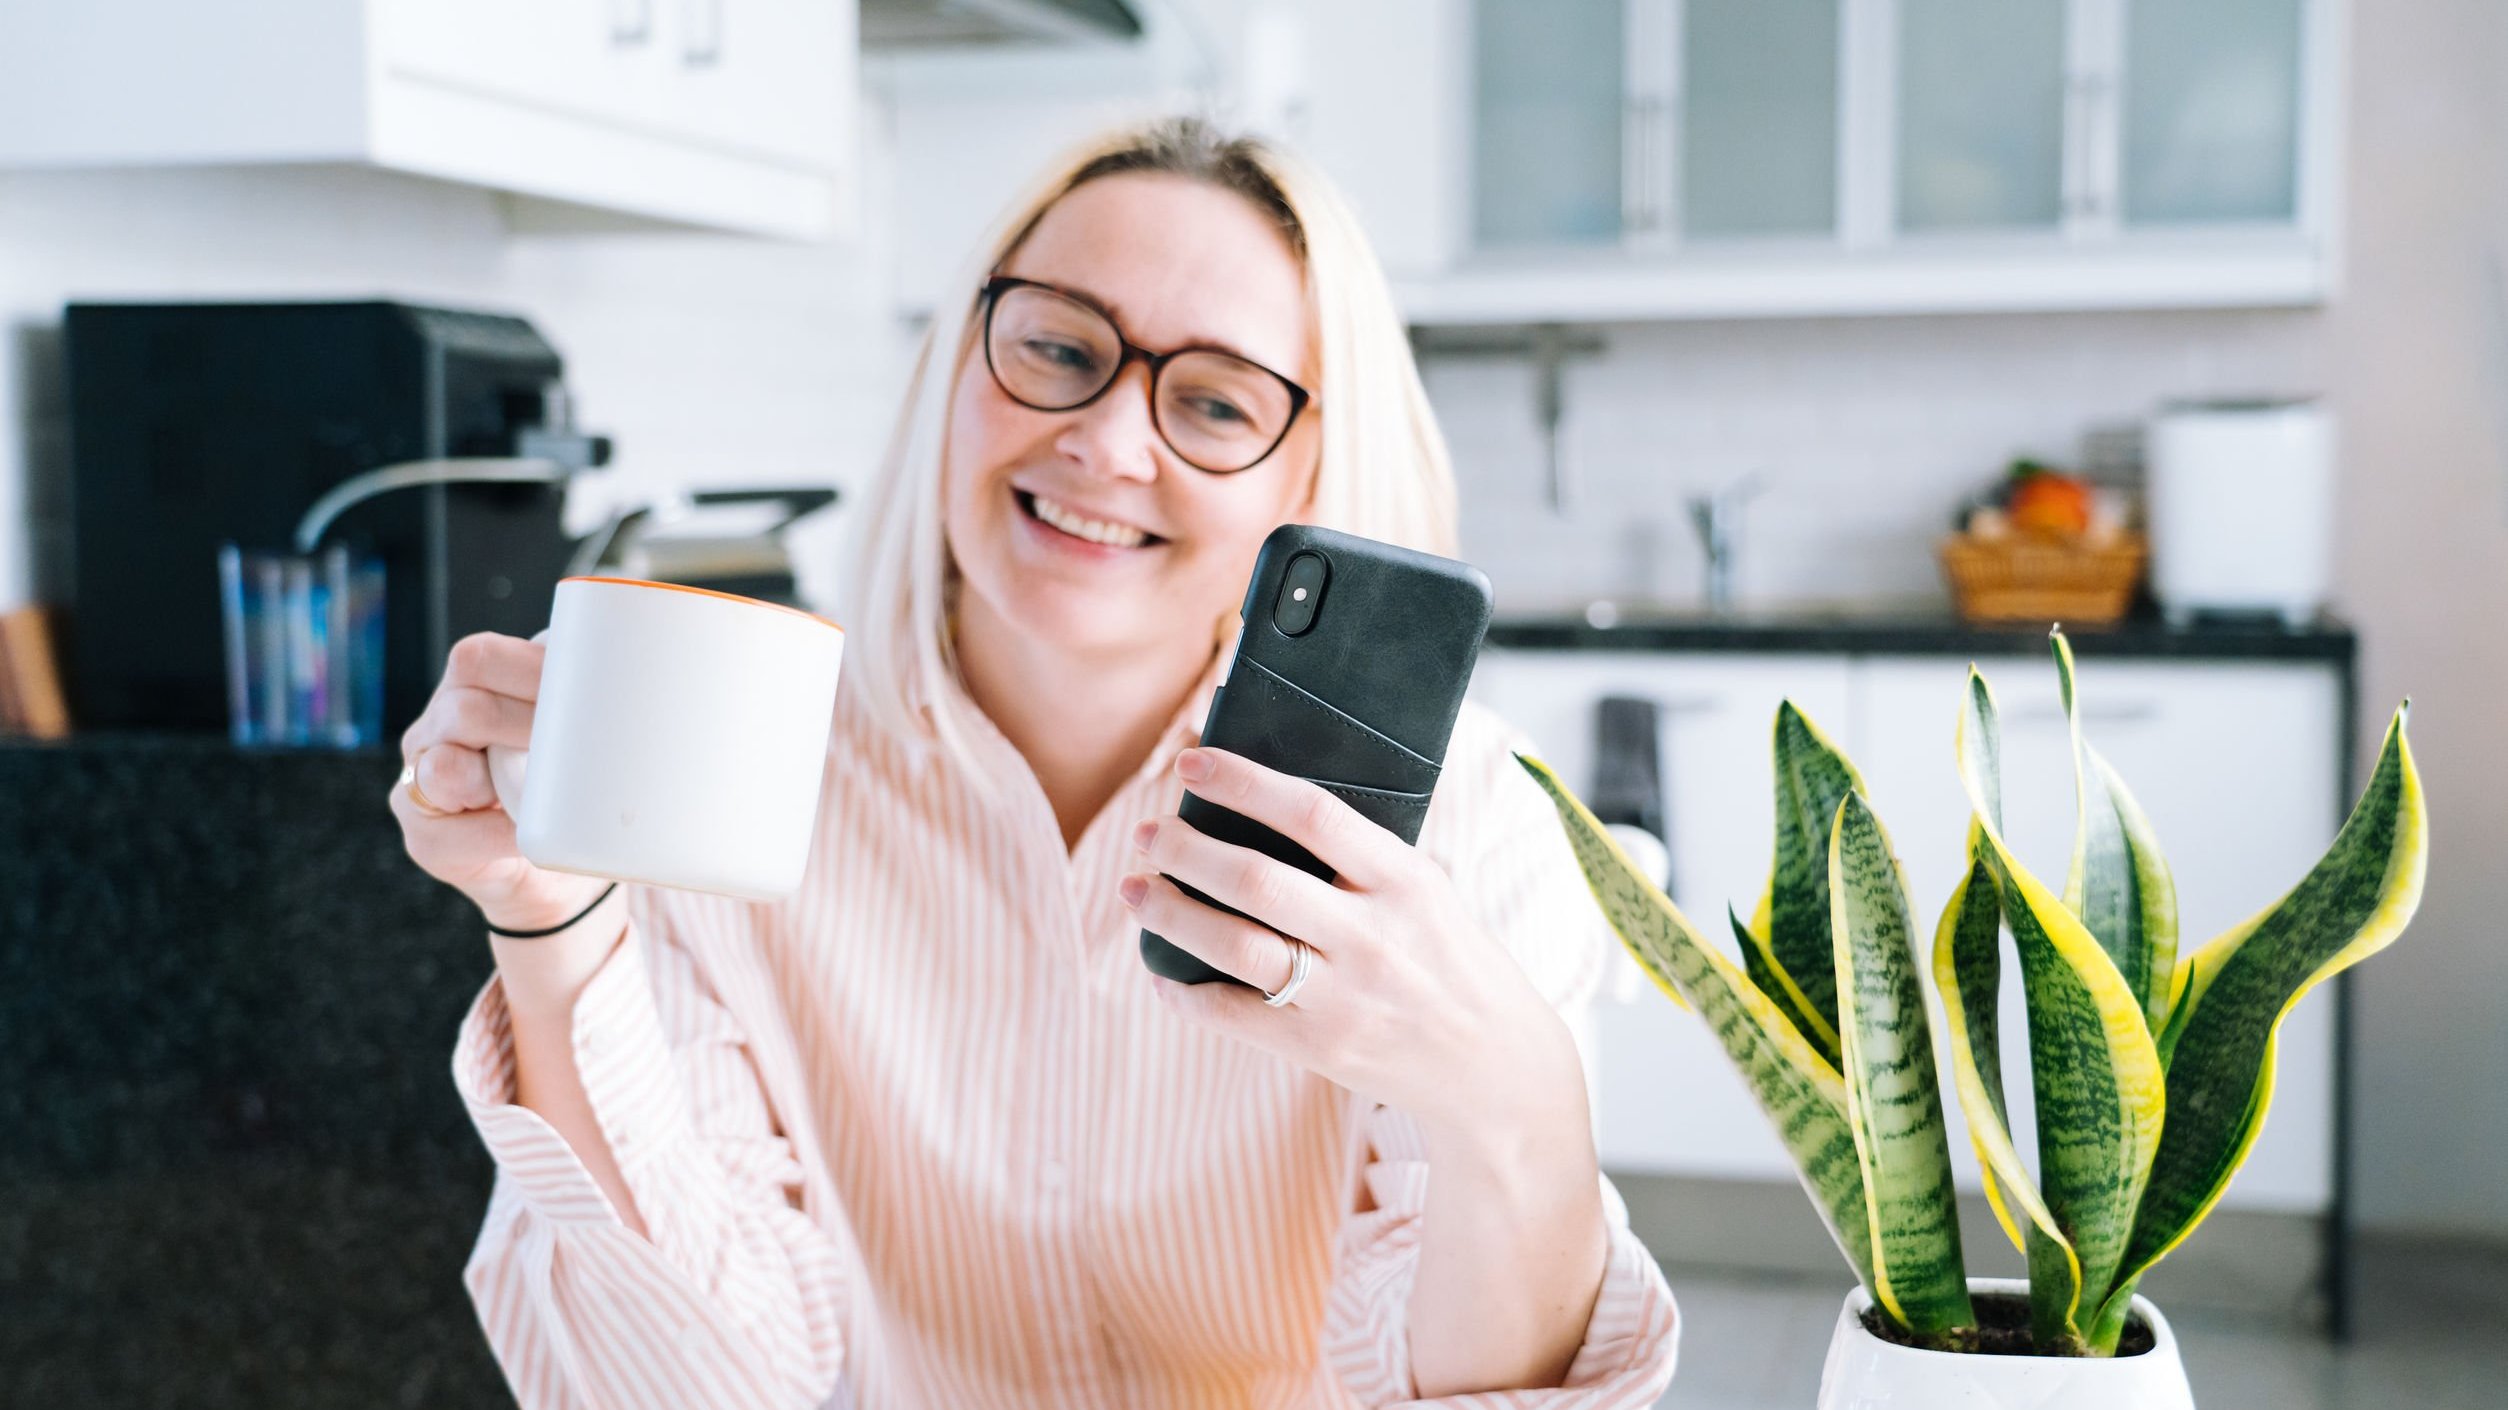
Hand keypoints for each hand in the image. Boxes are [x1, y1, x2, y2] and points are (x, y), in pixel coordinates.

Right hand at [389, 629, 609, 932]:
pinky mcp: (427, 837)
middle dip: (525, 722)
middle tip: (578, 746)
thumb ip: (611, 703)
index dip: (528, 669)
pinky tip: (524, 835)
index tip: (586, 689)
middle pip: (463, 707)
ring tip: (547, 789)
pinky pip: (445, 833)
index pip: (479, 659)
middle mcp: (435, 729)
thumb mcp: (586, 736)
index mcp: (471, 690)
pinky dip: (493, 834)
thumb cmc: (575, 789)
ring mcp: (421, 783)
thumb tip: (694, 682)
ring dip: (497, 777)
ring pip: (442, 767)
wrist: (556, 871)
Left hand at [1121, 746, 1582, 1139]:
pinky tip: (1161, 971)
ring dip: (1171, 913)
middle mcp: (1374, 938)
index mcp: (1406, 881)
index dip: (1244, 783)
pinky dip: (1186, 992)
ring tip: (1135, 889)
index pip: (1312, 815)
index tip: (1193, 763)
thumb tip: (1269, 804)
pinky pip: (1233, 1016)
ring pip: (1233, 946)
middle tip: (1148, 832)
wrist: (1496, 1067)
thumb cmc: (1455, 963)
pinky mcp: (1322, 1049)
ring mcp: (1345, 998)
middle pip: (1256, 881)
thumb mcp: (1429, 894)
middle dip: (1185, 850)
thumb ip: (1365, 857)